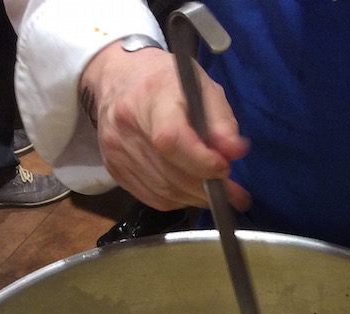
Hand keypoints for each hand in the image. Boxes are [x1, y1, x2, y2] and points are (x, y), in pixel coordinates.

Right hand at [80, 41, 250, 210]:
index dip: (201, 161)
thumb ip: (221, 121)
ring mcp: (116, 151)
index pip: (171, 140)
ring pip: (163, 191)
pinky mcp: (114, 169)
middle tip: (234, 192)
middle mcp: (127, 127)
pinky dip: (177, 200)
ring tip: (217, 193)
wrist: (118, 77)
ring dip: (195, 198)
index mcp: (151, 97)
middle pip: (170, 173)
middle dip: (206, 187)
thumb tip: (235, 153)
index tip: (224, 167)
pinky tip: (191, 192)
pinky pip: (151, 197)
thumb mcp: (202, 86)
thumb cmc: (165, 79)